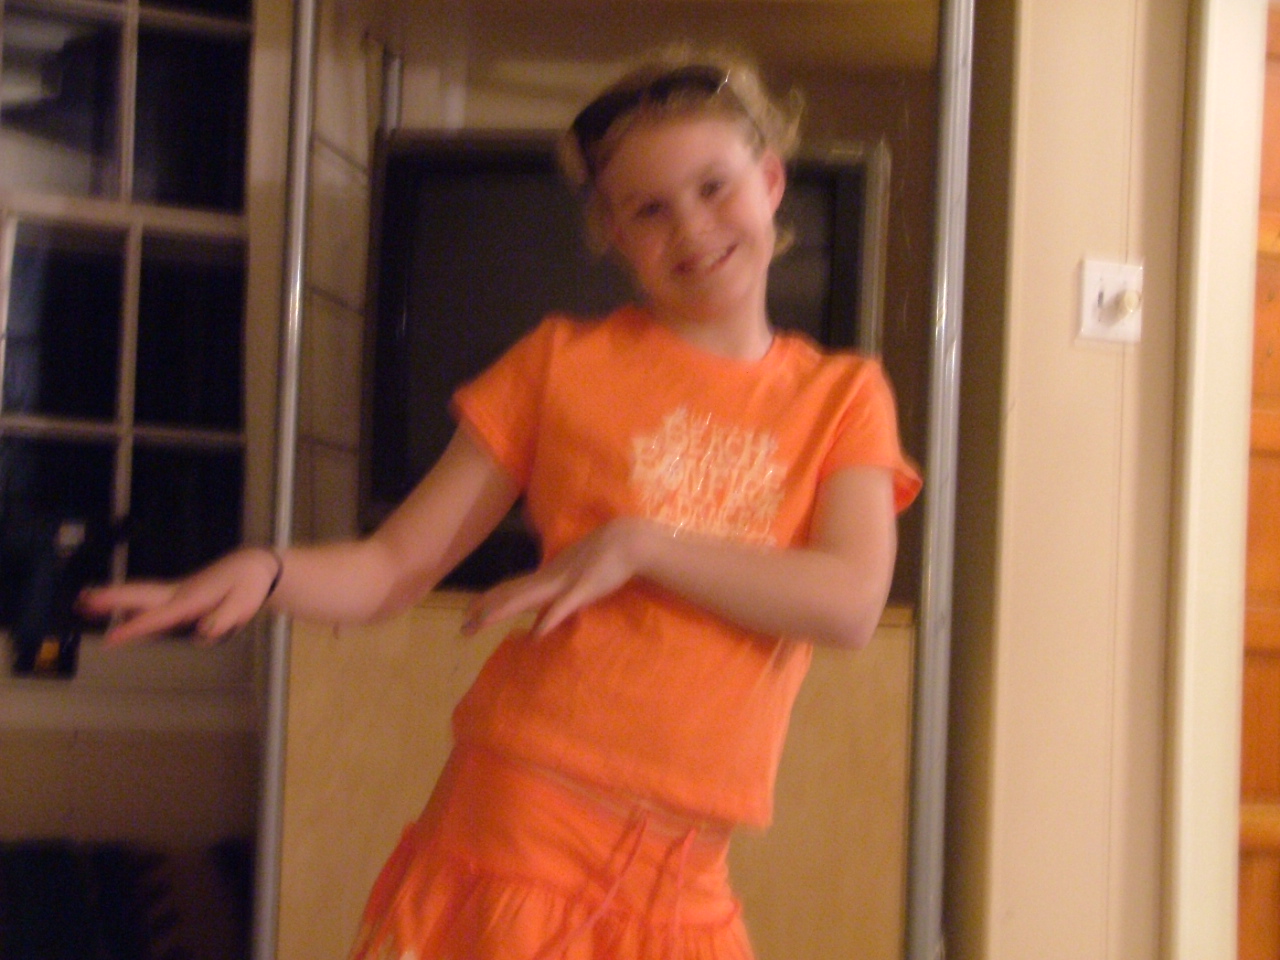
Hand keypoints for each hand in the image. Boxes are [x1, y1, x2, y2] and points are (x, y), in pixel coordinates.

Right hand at [77, 547, 281, 646]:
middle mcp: (179, 593)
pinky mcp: (180, 593)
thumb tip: (204, 631)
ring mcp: (178, 591)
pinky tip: (122, 613)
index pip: (160, 616)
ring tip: (85, 603)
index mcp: (192, 599)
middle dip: (111, 598)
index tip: (111, 638)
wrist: (253, 567)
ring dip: (115, 597)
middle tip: (81, 601)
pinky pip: (151, 599)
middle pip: (140, 595)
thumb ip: (224, 619)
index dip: (136, 628)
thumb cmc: (248, 587)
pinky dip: (132, 602)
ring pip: (142, 595)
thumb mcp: (244, 604)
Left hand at [464, 518, 651, 638]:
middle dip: (485, 611)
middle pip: (511, 595)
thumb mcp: (577, 578)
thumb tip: (544, 616)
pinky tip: (536, 634)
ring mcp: (564, 584)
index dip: (489, 601)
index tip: (468, 612)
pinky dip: (548, 619)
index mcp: (546, 577)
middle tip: (463, 628)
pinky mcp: (583, 590)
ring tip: (481, 624)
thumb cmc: (604, 557)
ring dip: (503, 611)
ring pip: (527, 599)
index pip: (511, 589)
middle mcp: (548, 579)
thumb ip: (561, 596)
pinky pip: (562, 607)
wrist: (627, 541)